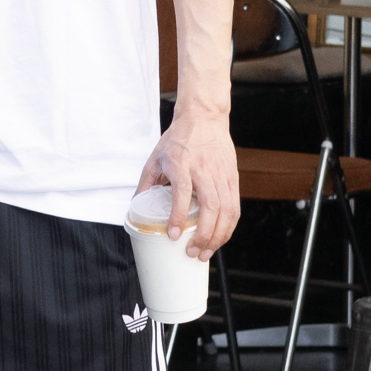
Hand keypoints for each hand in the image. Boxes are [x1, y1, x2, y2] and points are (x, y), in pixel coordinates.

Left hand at [136, 102, 239, 259]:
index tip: (173, 235)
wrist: (204, 118)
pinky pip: (234, 207)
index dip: (178, 216)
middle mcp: (204, 170)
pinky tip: (220, 238)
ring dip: (218, 236)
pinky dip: (229, 227)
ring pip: (226, 211)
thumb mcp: (156, 157)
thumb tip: (135, 207)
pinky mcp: (233, 178)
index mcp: (181, 164)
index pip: (182, 193)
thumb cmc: (178, 139)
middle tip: (192, 252)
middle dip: (203, 235)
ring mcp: (221, 175)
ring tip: (206, 252)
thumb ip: (146, 183)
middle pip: (210, 207)